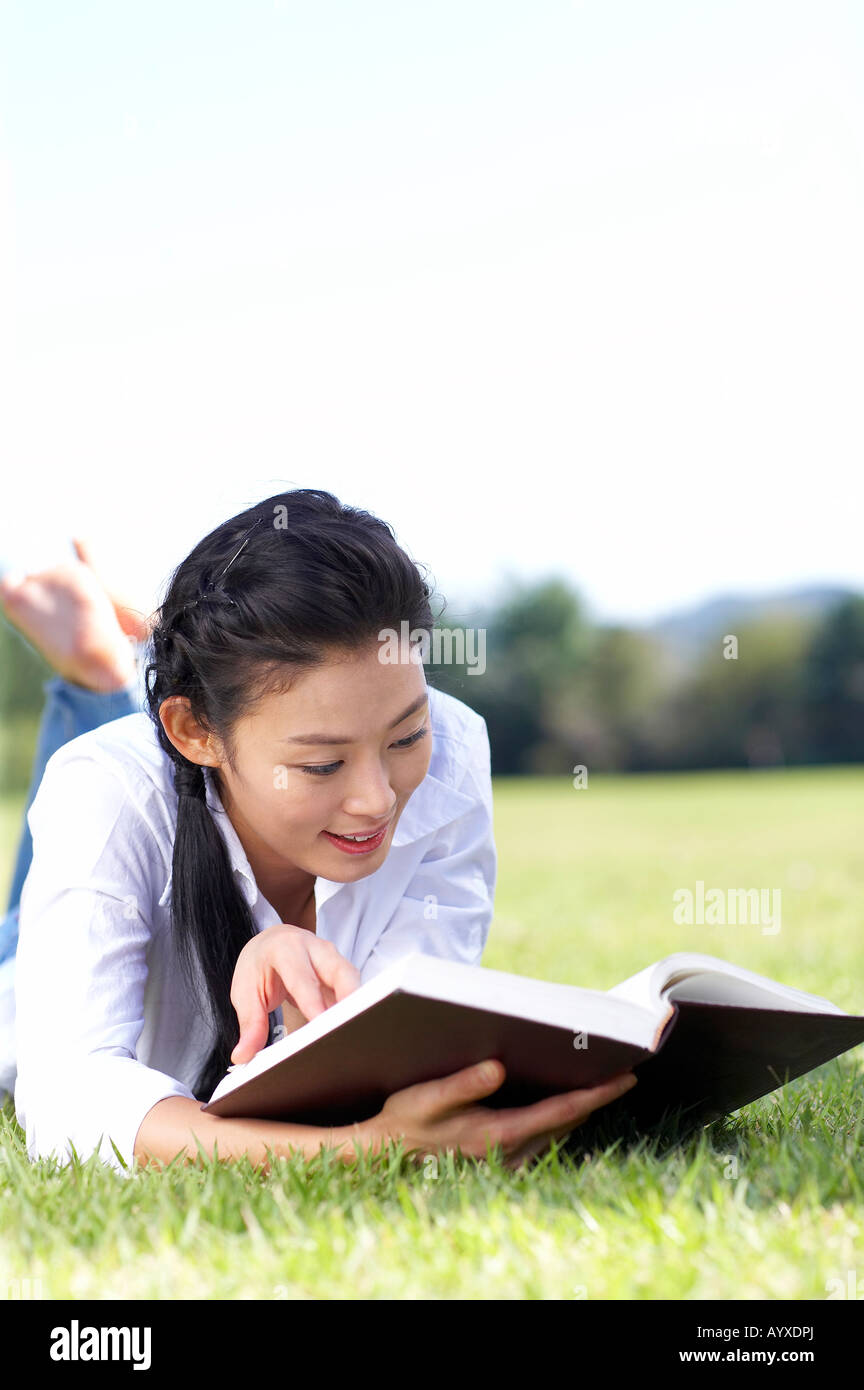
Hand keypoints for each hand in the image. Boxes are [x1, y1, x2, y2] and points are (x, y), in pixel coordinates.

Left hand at [230, 924, 360, 1064]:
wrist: (270, 942)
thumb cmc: (258, 966)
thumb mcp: (245, 992)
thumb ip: (250, 1023)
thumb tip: (243, 1055)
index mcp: (285, 949)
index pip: (302, 978)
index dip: (313, 1002)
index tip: (319, 1024)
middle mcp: (314, 948)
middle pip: (340, 972)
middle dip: (348, 998)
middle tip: (349, 1028)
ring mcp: (332, 957)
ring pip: (353, 978)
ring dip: (356, 1005)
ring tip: (354, 1032)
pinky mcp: (342, 970)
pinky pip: (353, 988)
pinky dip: (354, 1008)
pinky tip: (352, 1028)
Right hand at [362, 1060, 637, 1170]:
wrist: (386, 1154)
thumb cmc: (407, 1120)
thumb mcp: (428, 1097)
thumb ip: (463, 1084)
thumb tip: (496, 1068)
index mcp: (499, 1134)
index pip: (561, 1110)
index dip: (597, 1094)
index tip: (627, 1078)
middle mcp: (511, 1152)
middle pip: (568, 1121)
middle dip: (596, 1097)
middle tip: (623, 1069)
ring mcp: (509, 1161)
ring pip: (558, 1131)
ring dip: (579, 1108)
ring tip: (600, 1081)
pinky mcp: (503, 1163)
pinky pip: (544, 1138)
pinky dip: (559, 1119)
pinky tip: (562, 1102)